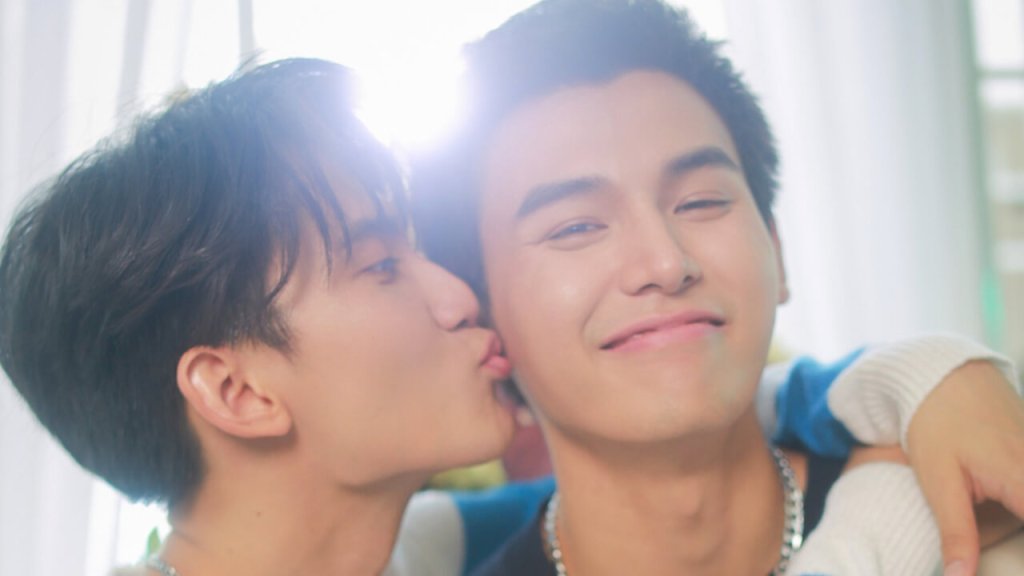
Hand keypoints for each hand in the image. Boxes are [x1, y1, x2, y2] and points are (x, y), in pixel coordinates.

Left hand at [906, 360, 1023, 574]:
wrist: (942, 373)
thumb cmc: (935, 422)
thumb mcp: (938, 480)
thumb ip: (956, 532)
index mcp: (1022, 478)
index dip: (1020, 549)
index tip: (1003, 544)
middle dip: (1004, 522)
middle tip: (971, 508)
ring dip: (1005, 511)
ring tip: (972, 488)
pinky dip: (1011, 497)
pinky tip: (981, 484)